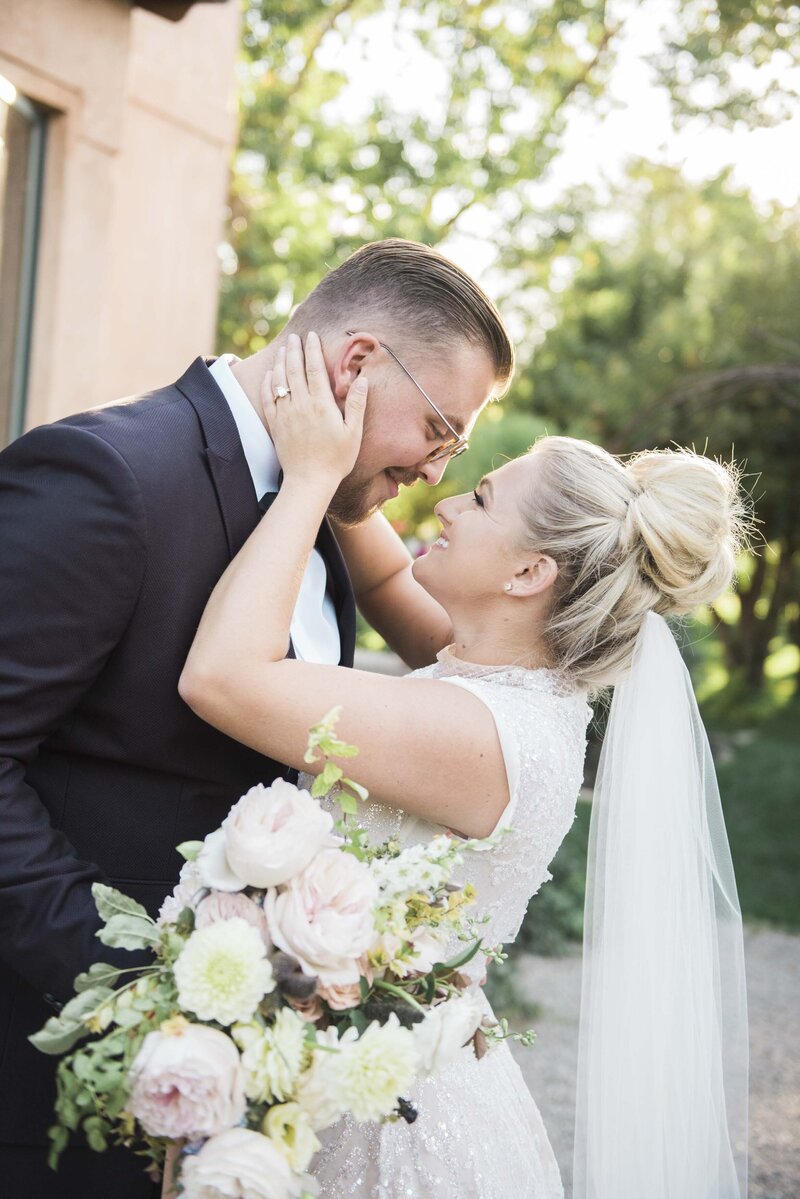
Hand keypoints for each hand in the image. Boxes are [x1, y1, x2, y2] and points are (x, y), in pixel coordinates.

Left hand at [261, 331, 367, 486]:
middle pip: (294, 370)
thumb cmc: (336, 459)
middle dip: (294, 350)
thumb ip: (356, 405)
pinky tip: (270, 375)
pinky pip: (268, 398)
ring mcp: (286, 414)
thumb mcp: (353, 433)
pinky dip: (267, 384)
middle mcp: (301, 405)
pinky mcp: (276, 425)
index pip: (315, 369)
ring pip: (280, 381)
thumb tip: (363, 381)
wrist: (309, 481)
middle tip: (294, 336)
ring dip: (281, 362)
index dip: (312, 350)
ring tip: (283, 350)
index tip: (311, 336)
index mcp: (321, 405)